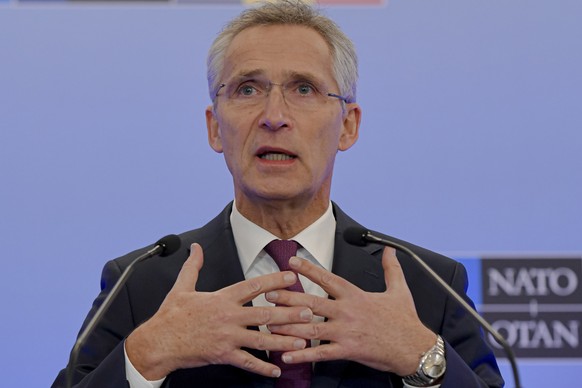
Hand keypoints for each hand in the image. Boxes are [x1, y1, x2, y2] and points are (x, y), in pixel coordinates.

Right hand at [125, 243, 313, 379]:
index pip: (253, 286)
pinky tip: (277, 368)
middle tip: (308, 312)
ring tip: (302, 340)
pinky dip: (263, 366)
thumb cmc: (170, 316)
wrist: (158, 342)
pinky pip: (247, 362)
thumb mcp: (182, 287)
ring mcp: (226, 337)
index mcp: (221, 298)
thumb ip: (193, 266)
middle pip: (264, 313)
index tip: (291, 277)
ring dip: (284, 340)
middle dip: (289, 312)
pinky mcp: (222, 354)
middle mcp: (228, 316)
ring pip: (261, 339)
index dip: (274, 281)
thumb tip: (196, 247)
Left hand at [265, 247, 435, 375]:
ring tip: (269, 323)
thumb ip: (391, 268)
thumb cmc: (405, 320)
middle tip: (269, 294)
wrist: (415, 348)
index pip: (328, 278)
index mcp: (356, 295)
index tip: (291, 261)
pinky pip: (320, 352)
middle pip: (312, 302)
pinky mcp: (348, 350)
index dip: (308, 269)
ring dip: (289, 325)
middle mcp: (347, 311)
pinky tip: (286, 354)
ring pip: (311, 327)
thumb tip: (390, 249)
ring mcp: (346, 331)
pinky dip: (302, 354)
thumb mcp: (400, 290)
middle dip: (289, 297)